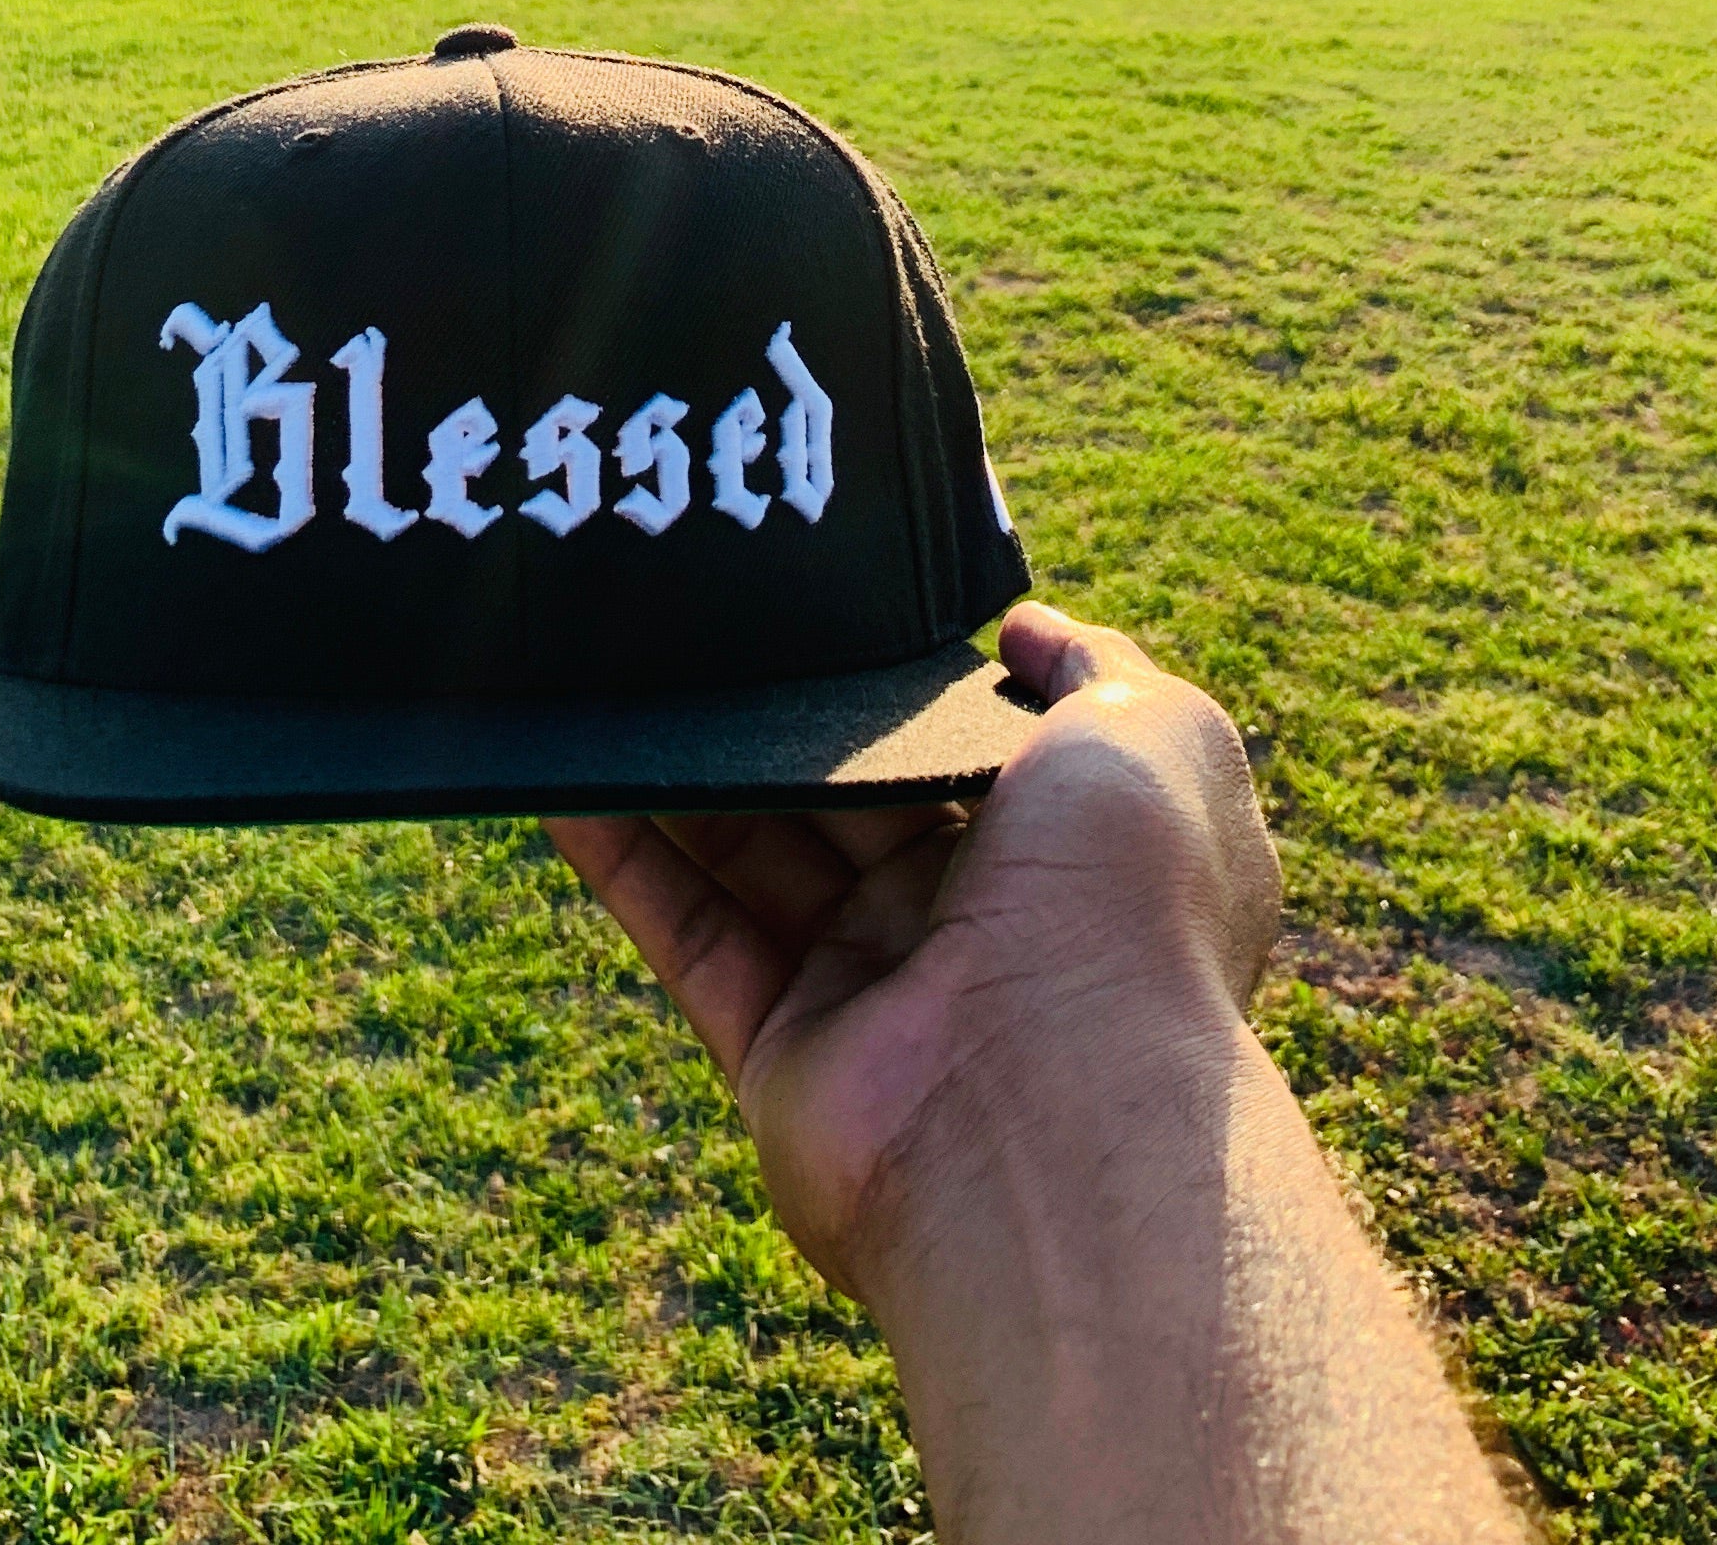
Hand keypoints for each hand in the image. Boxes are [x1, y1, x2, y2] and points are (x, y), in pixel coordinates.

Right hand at [545, 601, 1280, 1303]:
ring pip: (754, 856)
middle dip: (781, 718)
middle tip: (695, 622)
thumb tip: (1022, 627)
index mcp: (1065, 854)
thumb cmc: (1118, 906)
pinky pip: (689, 937)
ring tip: (610, 671)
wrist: (1052, 1113)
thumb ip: (1088, 666)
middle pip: (848, 794)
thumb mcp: (1149, 732)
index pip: (970, 747)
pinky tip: (567, 781)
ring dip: (682, 771)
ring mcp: (873, 994)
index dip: (904, 683)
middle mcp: (973, 926)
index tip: (826, 603)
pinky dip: (624, 859)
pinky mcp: (782, 1054)